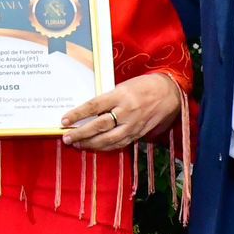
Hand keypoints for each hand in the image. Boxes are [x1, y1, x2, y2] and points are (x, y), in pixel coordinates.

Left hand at [60, 73, 181, 152]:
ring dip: (90, 144)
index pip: (94, 106)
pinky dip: (105, 147)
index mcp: (120, 95)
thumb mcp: (123, 86)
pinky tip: (94, 147)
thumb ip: (107, 100)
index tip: (64, 121)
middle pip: (99, 126)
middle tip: (66, 138)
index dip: (77, 114)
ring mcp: (133, 124)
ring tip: (77, 144)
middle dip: (81, 133)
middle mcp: (126, 111)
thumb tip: (87, 113)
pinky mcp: (138, 134)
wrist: (169, 93)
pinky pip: (119, 144)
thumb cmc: (143, 86)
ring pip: (109, 139)